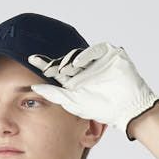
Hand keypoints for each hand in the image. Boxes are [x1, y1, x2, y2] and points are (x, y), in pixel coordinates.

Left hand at [27, 41, 158, 139]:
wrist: (127, 107)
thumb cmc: (102, 108)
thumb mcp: (73, 102)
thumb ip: (54, 95)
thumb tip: (34, 88)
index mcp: (76, 82)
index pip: (57, 71)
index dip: (45, 65)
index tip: (31, 59)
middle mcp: (85, 70)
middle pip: (66, 61)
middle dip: (55, 62)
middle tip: (44, 64)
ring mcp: (97, 61)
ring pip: (78, 55)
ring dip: (69, 61)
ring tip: (64, 70)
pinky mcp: (109, 54)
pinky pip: (94, 50)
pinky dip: (85, 55)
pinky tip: (77, 64)